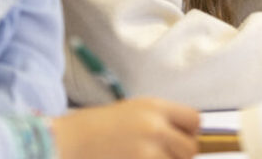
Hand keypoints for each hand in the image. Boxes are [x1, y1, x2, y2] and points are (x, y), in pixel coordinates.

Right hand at [51, 98, 199, 158]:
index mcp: (154, 107)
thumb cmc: (95, 127)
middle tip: (161, 154)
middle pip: (190, 148)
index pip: (194, 120)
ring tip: (141, 156)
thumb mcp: (131, 112)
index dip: (190, 132)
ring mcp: (148, 152)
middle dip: (180, 154)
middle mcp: (155, 128)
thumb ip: (160, 120)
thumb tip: (185, 136)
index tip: (181, 138)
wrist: (67, 142)